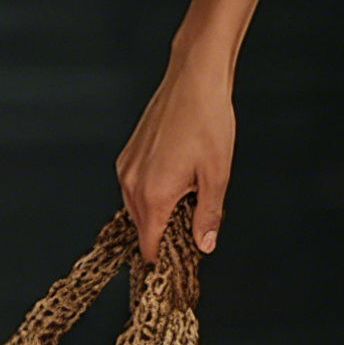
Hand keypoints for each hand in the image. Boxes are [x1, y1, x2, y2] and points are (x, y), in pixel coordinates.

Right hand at [115, 47, 234, 263]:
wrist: (194, 80)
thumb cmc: (207, 122)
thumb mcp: (217, 176)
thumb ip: (208, 216)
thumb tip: (204, 244)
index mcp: (153, 195)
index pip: (149, 245)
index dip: (163, 259)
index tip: (178, 264)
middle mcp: (131, 183)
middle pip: (142, 228)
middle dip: (165, 234)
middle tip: (194, 227)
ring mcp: (126, 167)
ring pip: (137, 207)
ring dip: (159, 211)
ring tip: (190, 198)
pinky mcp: (128, 153)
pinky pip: (134, 186)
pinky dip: (152, 192)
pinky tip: (177, 178)